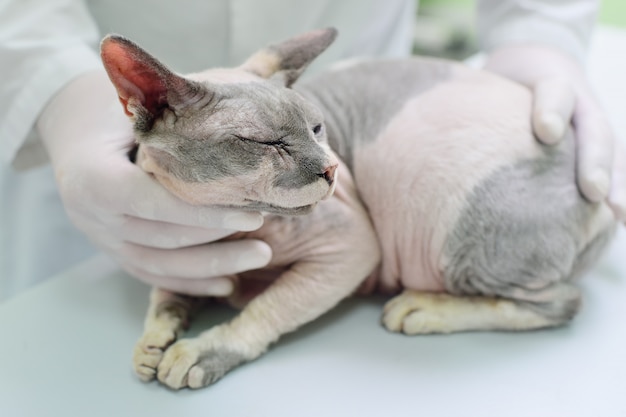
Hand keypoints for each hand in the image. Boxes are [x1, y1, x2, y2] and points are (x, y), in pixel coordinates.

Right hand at [37, 71, 271, 294]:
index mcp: (93, 177)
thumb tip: (253, 95)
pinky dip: (192, 282)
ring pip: (162, 264)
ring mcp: (102, 239)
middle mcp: (92, 216)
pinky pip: (154, 274)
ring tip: (260, 257)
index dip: (203, 213)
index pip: (153, 203)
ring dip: (213, 266)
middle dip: (219, 241)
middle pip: (163, 238)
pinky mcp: (114, 251)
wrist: (73, 125)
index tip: (252, 215)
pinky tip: (227, 283)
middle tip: (268, 238)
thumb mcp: (140, 101)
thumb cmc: (113, 107)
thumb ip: (182, 110)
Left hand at [484, 45, 625, 221]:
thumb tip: (427, 130)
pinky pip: (613, 162)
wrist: (535, 59)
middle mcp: (579, 101)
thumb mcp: (489, 79)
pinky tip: (619, 219)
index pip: (554, 89)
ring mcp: (592, 122)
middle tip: (593, 190)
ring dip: (618, 180)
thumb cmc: (503, 80)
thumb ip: (473, 101)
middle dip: (594, 159)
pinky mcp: (595, 141)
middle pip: (595, 126)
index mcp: (550, 80)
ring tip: (619, 213)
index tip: (547, 132)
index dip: (552, 108)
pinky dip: (618, 187)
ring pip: (612, 147)